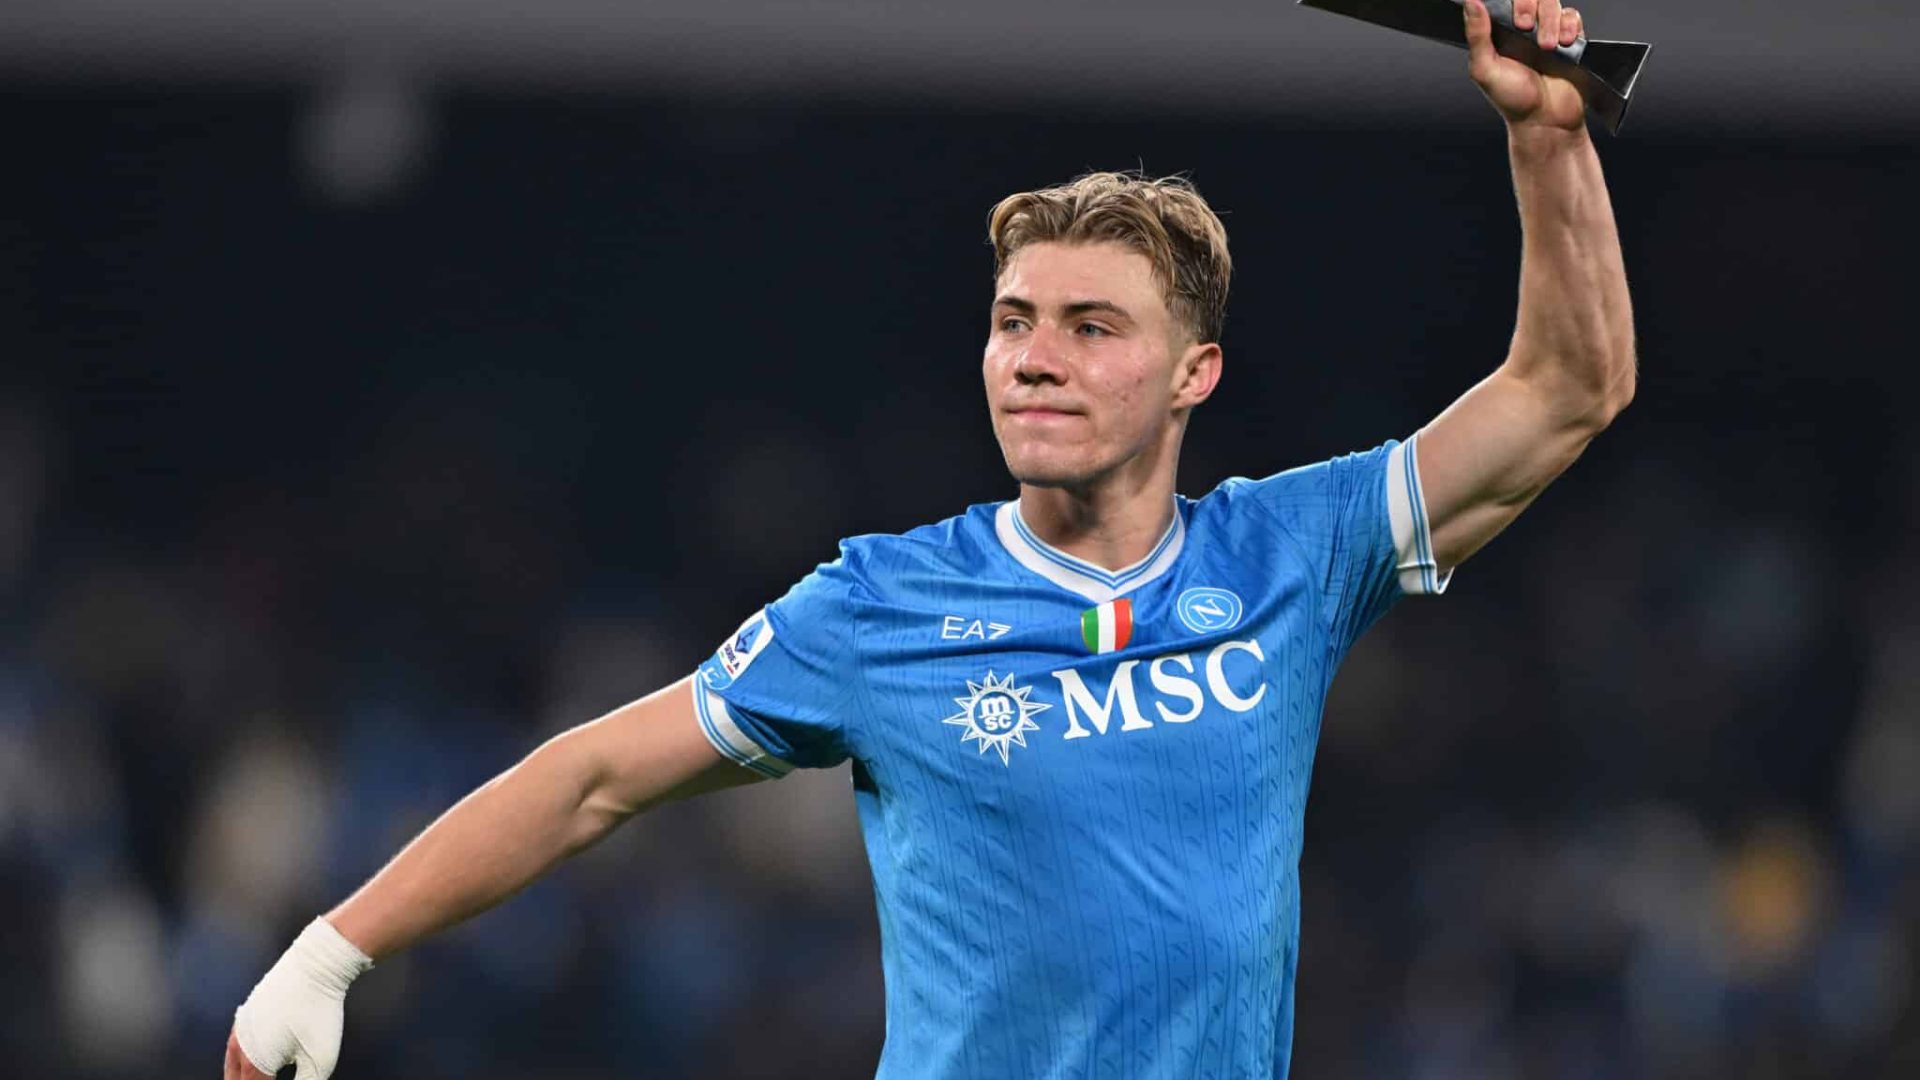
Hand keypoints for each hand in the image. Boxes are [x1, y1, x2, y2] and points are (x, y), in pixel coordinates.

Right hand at [224, 918, 370, 1078]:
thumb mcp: (321, 1059)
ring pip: (232, 1068)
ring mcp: (240, 1030)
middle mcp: (240, 1048)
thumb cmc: (320, 1013)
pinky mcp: (246, 1016)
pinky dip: (243, 1063)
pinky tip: (255, 1067)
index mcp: (255, 1064)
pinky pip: (237, 1049)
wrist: (315, 966)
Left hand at [1463, 0, 1588, 130]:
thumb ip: (1477, 35)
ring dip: (1550, 20)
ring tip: (1547, 47)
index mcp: (1499, 34)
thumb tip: (1471, 3)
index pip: (1503, 2)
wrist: (1546, 121)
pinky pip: (1572, 16)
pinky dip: (1570, 25)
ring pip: (1552, 3)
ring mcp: (1547, 32)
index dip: (1510, 3)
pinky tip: (1565, 43)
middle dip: (1529, 6)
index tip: (1510, 18)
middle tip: (1525, 28)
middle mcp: (1523, 30)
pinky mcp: (1569, 38)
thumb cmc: (1512, 101)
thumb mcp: (1485, 69)